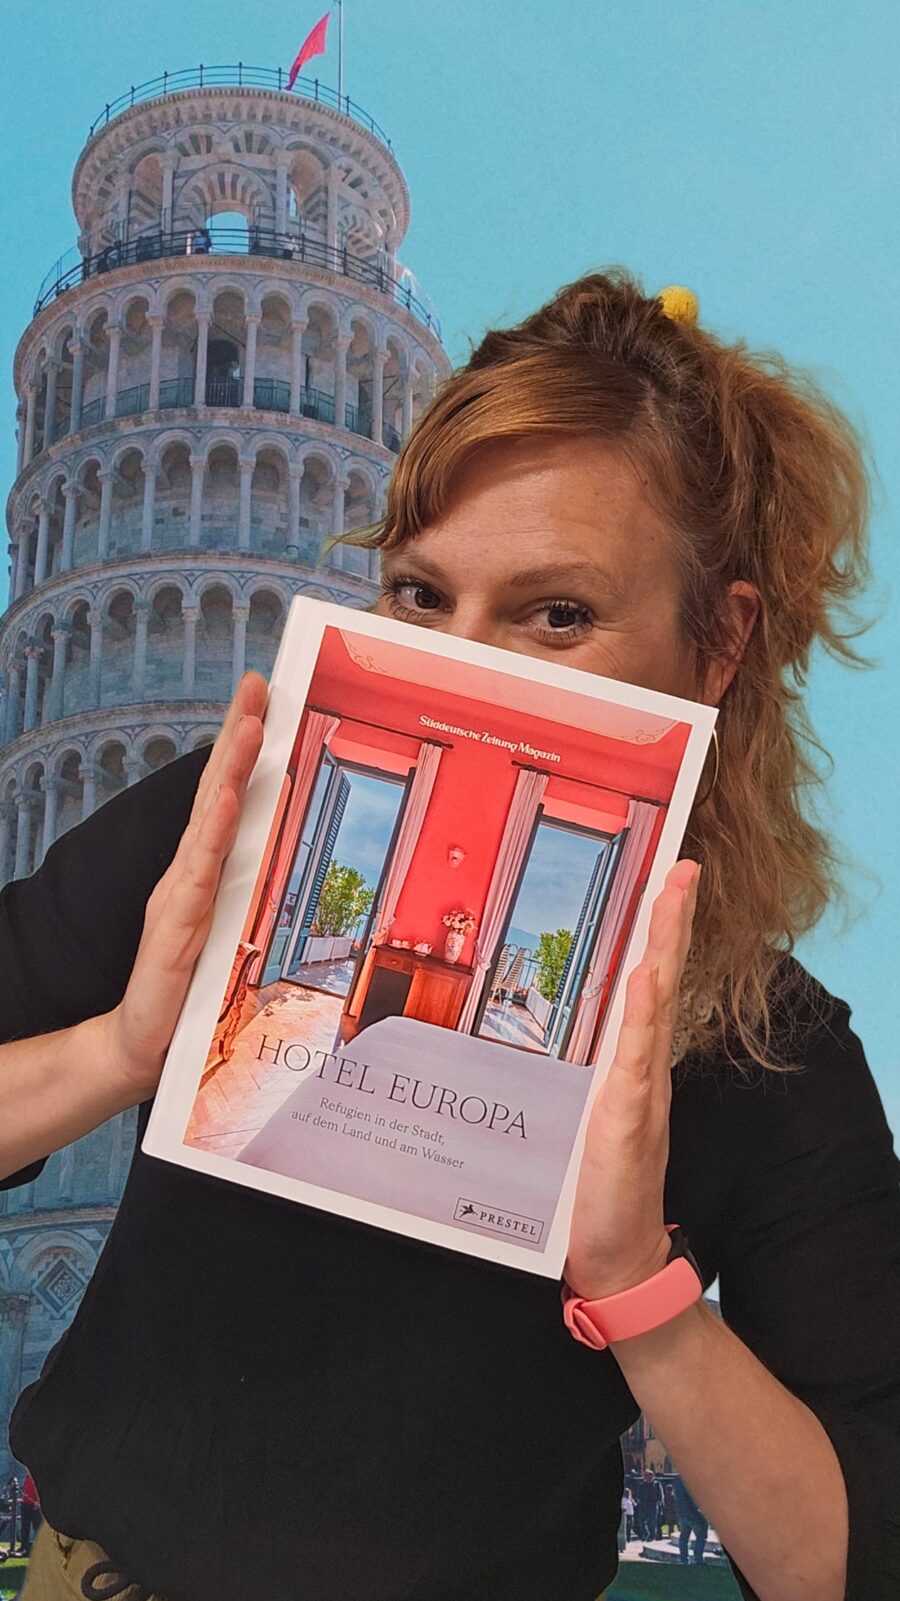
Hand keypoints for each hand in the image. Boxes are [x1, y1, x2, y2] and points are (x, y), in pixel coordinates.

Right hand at [99, 673, 267, 1097]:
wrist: (141, 1044)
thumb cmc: (188, 988)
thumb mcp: (233, 932)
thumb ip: (253, 895)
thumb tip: (294, 862)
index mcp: (205, 869)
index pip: (226, 794)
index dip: (240, 744)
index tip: (260, 694)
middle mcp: (189, 871)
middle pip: (216, 790)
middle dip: (237, 735)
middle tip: (255, 687)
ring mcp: (179, 895)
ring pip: (209, 820)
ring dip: (229, 771)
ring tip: (248, 727)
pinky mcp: (174, 927)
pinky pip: (197, 872)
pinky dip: (212, 834)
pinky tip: (226, 803)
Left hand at [564, 857, 700, 1301]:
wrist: (613, 1257)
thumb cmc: (593, 1190)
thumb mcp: (579, 1119)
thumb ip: (573, 1078)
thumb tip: (531, 1039)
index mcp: (631, 1067)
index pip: (651, 986)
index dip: (663, 933)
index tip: (672, 880)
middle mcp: (643, 1072)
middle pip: (664, 981)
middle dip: (674, 922)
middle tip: (685, 867)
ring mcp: (640, 1095)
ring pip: (657, 1009)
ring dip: (665, 950)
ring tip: (673, 898)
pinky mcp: (627, 1123)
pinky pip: (637, 1062)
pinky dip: (644, 1018)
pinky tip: (648, 979)